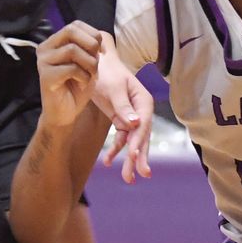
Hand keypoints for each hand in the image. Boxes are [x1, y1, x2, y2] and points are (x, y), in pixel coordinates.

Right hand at [36, 21, 101, 128]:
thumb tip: (99, 37)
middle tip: (96, 61)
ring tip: (90, 76)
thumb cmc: (77, 88)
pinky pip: (71, 68)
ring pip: (72, 50)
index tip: (102, 51)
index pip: (75, 24)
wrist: (65, 114)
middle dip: (90, 44)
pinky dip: (83, 76)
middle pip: (70, 30)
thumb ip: (90, 48)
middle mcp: (45, 48)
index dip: (93, 35)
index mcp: (55, 42)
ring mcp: (43, 61)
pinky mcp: (45, 76)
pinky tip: (82, 84)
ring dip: (89, 64)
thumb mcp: (87, 63)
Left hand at [91, 34, 152, 183]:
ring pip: (133, 141)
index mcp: (143, 102)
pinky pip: (121, 138)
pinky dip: (116, 150)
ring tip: (127, 178)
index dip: (138, 141)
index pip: (143, 125)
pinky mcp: (121, 119)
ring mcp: (132, 117)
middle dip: (140, 157)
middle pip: (142, 137)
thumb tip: (134, 124)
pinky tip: (107, 162)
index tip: (132, 155)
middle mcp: (141, 111)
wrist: (98, 63)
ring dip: (130, 159)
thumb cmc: (107, 72)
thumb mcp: (113, 88)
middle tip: (141, 175)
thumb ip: (123, 106)